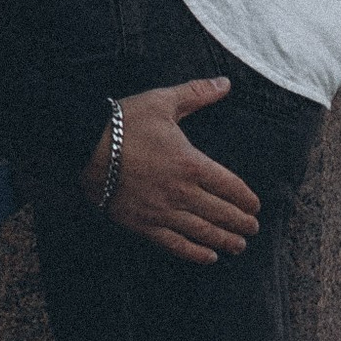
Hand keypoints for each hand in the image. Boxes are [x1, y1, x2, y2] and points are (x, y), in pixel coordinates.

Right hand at [85, 80, 261, 264]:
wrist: (84, 147)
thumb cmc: (124, 123)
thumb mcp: (162, 102)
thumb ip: (196, 93)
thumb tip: (225, 83)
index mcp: (190, 163)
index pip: (229, 186)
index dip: (246, 198)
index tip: (256, 206)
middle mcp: (181, 192)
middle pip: (221, 213)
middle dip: (241, 223)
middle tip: (252, 229)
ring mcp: (163, 211)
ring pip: (203, 232)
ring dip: (225, 241)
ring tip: (239, 247)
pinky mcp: (144, 224)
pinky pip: (175, 244)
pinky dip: (195, 253)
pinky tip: (208, 257)